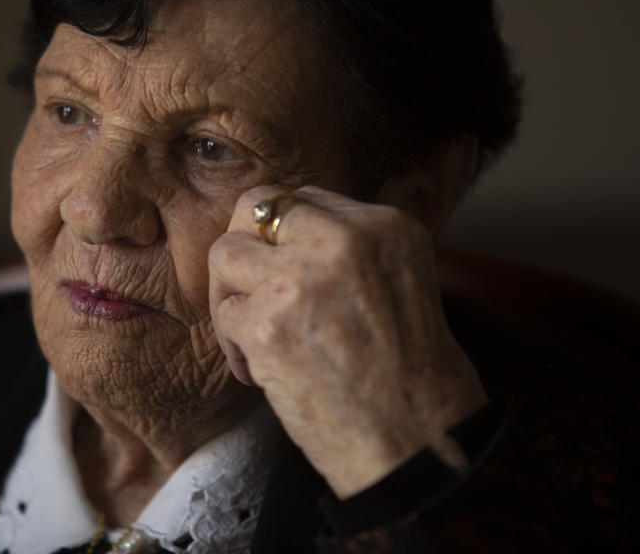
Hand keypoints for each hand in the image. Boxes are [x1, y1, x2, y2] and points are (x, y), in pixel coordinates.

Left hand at [208, 185, 488, 497]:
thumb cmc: (407, 372)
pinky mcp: (268, 325)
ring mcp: (301, 279)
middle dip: (245, 248)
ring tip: (253, 335)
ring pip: (225, 254)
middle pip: (256, 206)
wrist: (415, 440)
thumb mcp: (398, 279)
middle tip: (251, 291)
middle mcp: (343, 240)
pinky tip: (261, 373)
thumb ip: (348, 249)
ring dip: (230, 295)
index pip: (303, 200)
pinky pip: (223, 314)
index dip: (281, 239)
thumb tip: (281, 234)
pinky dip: (234, 347)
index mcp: (383, 225)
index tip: (284, 273)